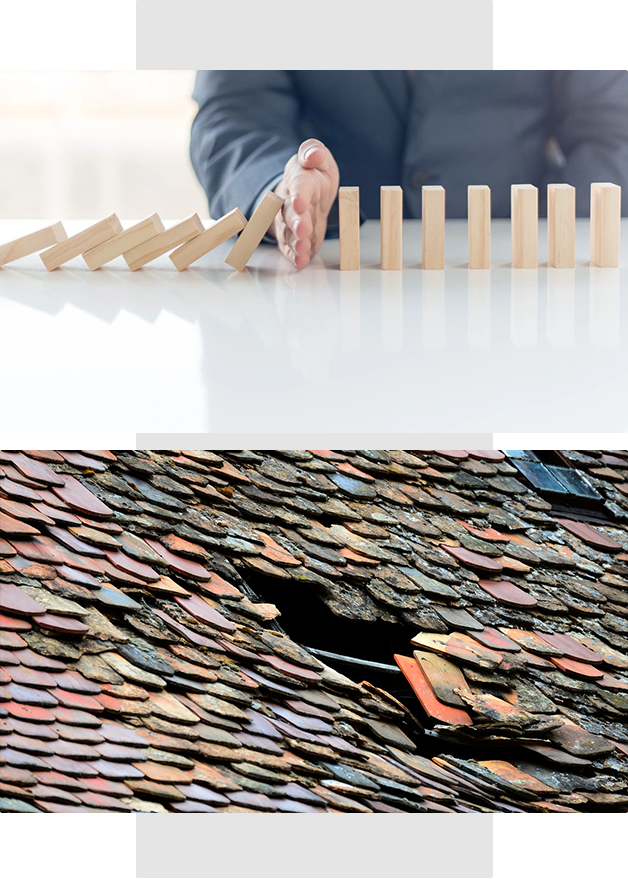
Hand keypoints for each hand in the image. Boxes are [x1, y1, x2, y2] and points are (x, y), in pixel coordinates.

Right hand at [269, 138, 339, 269]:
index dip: (299, 194)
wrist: (309, 195)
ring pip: (289, 233)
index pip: (298, 186)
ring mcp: (290, 222)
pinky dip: (295, 255)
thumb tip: (311, 154)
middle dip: (296, 222)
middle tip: (303, 231)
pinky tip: (301, 261)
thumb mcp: (320, 160)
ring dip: (295, 242)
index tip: (300, 202)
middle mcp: (289, 202)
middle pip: (290, 213)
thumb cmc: (315, 176)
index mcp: (299, 179)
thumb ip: (314, 152)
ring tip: (302, 248)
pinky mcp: (293, 238)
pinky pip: (291, 248)